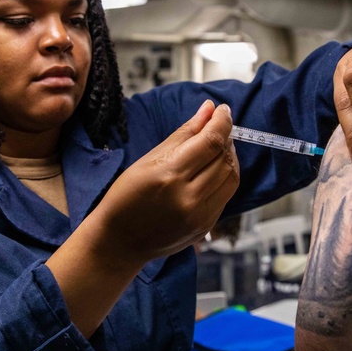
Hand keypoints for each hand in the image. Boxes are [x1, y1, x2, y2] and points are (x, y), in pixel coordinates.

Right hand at [96, 100, 239, 266]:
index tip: (223, 110)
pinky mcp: (206, 226)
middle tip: (218, 126)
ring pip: (231, 177)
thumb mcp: (149, 159)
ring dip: (229, 157)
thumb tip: (208, 109)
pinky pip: (226, 195)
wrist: (120, 241)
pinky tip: (213, 169)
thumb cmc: (127, 196)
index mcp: (170, 175)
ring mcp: (200, 215)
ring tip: (218, 146)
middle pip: (224, 158)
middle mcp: (189, 197)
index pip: (211, 142)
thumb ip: (184, 133)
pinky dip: (224, 177)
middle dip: (226, 137)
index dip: (222, 122)